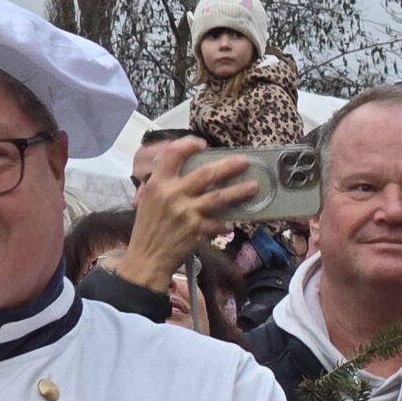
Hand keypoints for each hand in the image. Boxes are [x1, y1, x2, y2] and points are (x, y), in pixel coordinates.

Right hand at [118, 137, 255, 292]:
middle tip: (245, 161)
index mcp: (158, 183)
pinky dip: (226, 222)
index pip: (173, 153)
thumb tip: (184, 172)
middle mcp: (172, 194)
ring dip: (238, 191)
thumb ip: (163, 184)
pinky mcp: (197, 229)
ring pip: (219, 197)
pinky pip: (218, 222)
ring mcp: (186, 212)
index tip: (203, 144)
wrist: (147, 257)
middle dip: (228, 166)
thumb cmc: (147, 227)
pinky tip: (232, 222)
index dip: (189, 144)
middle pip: (206, 173)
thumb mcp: (148, 200)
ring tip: (254, 187)